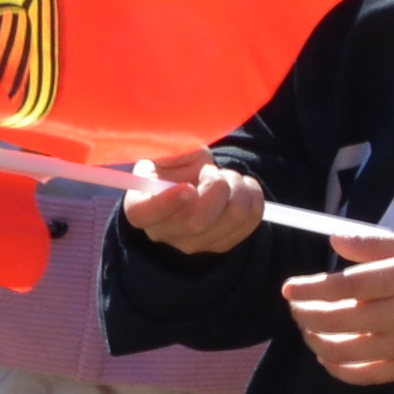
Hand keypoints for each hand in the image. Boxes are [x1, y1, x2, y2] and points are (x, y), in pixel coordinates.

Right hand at [118, 148, 265, 255]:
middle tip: (214, 171)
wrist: (192, 185)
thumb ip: (169, 150)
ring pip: (232, 218)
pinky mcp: (222, 244)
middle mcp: (163, 232)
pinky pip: (250, 221)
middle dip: (216, 187)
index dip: (166, 203)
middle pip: (197, 220)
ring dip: (238, 188)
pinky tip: (241, 188)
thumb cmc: (174, 168)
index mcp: (140, 206)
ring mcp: (193, 244)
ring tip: (228, 177)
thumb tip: (178, 151)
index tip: (187, 187)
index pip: (144, 214)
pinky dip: (253, 197)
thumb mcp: (166, 152)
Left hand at [285, 229, 393, 385]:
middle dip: (306, 314)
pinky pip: (363, 376)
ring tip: (308, 326)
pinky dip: (336, 368)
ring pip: (344, 352)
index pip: (346, 286)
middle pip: (339, 320)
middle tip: (295, 306)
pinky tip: (326, 354)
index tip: (289, 288)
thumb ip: (375, 244)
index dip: (311, 289)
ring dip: (315, 340)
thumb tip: (334, 239)